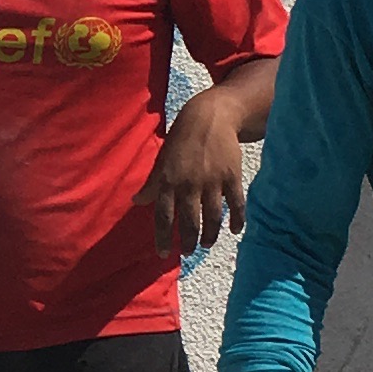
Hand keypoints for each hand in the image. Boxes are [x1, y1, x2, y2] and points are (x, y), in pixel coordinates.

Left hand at [151, 85, 252, 257]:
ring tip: (206, 244)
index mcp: (169, 181)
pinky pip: (235, 204)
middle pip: (189, 221)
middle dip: (189, 241)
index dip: (163, 237)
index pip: (164, 217)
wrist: (209, 117)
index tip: (163, 254)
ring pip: (212, 217)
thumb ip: (152, 184)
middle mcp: (189, 184)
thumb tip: (136, 202)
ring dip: (210, 234)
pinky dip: (236, 219)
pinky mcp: (231, 176)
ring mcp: (212, 181)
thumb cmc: (181, 140)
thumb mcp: (161, 160)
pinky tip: (234, 230)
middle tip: (189, 252)